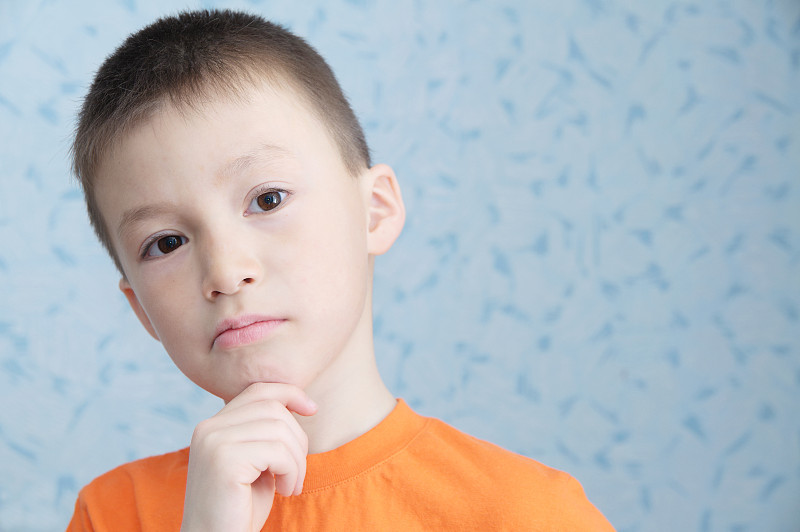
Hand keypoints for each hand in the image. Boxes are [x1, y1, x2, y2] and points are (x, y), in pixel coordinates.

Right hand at [180, 383, 317, 531]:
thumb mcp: (256, 462)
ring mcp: (213, 442)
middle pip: (274, 409)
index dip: (290, 393)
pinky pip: (278, 452)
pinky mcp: (224, 461)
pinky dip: (292, 471)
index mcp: (212, 425)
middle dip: (298, 440)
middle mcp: (208, 428)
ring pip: (280, 429)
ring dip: (297, 461)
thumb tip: (295, 401)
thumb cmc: (241, 508)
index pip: (258, 391)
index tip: (312, 409)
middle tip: (296, 474)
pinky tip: (286, 491)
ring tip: (292, 485)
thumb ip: (265, 432)